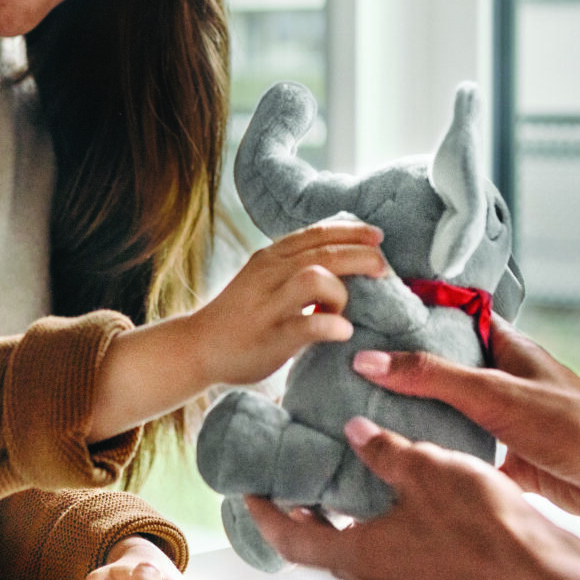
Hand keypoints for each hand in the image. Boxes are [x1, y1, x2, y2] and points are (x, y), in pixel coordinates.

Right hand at [88, 221, 384, 438]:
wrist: (196, 347)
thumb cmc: (240, 316)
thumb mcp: (264, 279)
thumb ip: (295, 266)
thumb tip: (342, 256)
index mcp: (271, 257)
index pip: (317, 232)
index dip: (352, 231)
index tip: (378, 236)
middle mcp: (270, 273)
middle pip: (325, 251)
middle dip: (362, 256)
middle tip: (383, 270)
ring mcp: (269, 305)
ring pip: (317, 277)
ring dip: (342, 291)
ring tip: (345, 309)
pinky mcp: (271, 337)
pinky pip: (309, 325)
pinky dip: (333, 326)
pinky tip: (342, 332)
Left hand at [245, 417, 579, 579]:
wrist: (538, 566)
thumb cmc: (482, 525)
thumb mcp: (423, 468)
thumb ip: (381, 449)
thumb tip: (354, 433)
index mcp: (360, 554)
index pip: (290, 542)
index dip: (264, 517)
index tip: (249, 496)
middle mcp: (376, 578)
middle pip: (320, 552)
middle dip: (300, 519)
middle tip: (290, 488)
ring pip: (356, 556)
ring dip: (340, 526)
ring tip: (338, 490)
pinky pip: (390, 557)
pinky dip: (375, 531)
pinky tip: (394, 505)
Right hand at [348, 320, 579, 537]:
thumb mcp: (496, 394)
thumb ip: (434, 377)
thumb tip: (372, 360)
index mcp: (512, 350)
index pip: (458, 316)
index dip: (420, 311)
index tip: (376, 310)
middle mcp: (510, 382)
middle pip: (450, 368)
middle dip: (409, 369)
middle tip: (358, 367)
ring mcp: (512, 423)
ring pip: (456, 415)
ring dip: (423, 417)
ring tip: (370, 413)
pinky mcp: (515, 463)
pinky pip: (469, 458)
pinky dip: (444, 462)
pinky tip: (412, 467)